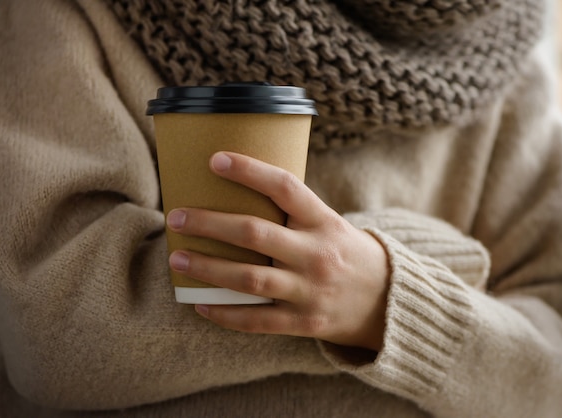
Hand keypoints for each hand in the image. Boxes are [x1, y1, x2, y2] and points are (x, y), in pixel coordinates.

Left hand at [166, 152, 389, 350]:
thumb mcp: (330, 223)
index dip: (250, 171)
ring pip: (249, 279)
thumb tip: (239, 189)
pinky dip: (225, 313)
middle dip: (209, 224)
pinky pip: (257, 320)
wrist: (386, 301)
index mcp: (323, 221)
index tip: (216, 160)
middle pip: (254, 234)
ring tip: (177, 260)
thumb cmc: (345, 253)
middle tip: (176, 216)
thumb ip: (294, 212)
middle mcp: (316, 253)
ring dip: (207, 268)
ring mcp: (310, 290)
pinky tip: (200, 304)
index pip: (286, 187)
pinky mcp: (304, 322)